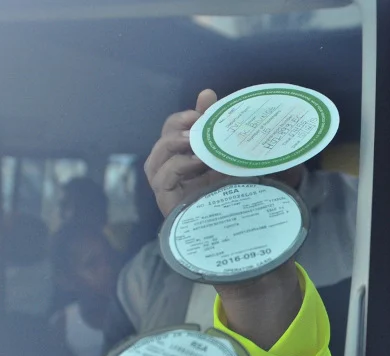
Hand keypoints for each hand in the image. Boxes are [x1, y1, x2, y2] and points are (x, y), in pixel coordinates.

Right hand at [144, 89, 223, 216]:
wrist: (231, 228)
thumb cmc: (228, 193)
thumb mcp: (226, 157)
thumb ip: (217, 129)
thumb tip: (207, 93)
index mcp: (183, 156)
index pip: (175, 128)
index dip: (186, 115)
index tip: (206, 104)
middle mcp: (169, 168)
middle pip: (164, 137)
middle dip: (180, 125)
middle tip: (200, 120)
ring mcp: (164, 184)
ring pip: (158, 154)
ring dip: (175, 143)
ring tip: (195, 138)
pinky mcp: (164, 198)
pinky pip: (164, 176)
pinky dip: (179, 165)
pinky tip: (197, 162)